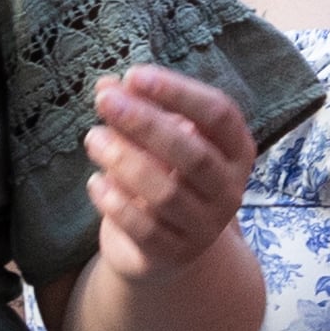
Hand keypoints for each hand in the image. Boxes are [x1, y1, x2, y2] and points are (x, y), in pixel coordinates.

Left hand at [85, 66, 254, 284]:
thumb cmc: (164, 177)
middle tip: (105, 102)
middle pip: (194, 154)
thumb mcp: (157, 141)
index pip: (220, 114)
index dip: (179, 92)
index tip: (135, 76)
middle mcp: (229, 190)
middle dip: (145, 123)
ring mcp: (205, 227)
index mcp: (236, 152)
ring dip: (125, 161)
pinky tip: (95, 182)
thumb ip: (139, 110)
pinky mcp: (175, 254)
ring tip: (93, 139)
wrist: (163, 247)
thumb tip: (107, 85)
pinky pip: (145, 229)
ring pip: (167, 193)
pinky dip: (116, 203)